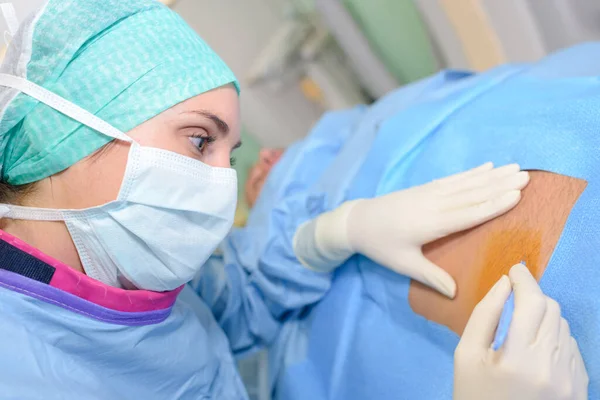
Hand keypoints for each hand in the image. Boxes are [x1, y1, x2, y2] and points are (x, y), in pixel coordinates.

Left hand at [346, 162, 528, 296]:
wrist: (357, 221)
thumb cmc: (380, 245)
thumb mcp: (403, 264)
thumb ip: (430, 276)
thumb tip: (455, 294)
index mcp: (431, 223)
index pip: (469, 213)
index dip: (493, 204)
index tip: (516, 194)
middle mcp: (434, 204)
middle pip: (473, 194)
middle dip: (500, 185)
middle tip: (527, 176)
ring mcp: (429, 193)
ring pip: (466, 183)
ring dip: (491, 175)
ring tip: (515, 167)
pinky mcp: (425, 188)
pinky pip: (452, 179)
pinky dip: (471, 172)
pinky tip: (486, 166)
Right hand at [454, 264, 588, 399]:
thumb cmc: (474, 396)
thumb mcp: (466, 356)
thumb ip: (484, 315)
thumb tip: (504, 283)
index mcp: (518, 360)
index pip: (532, 303)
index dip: (524, 280)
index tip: (515, 270)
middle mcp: (552, 368)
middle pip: (552, 310)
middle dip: (532, 297)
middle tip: (514, 299)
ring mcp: (571, 381)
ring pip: (564, 326)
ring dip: (544, 318)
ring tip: (522, 331)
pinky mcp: (580, 389)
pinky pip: (572, 347)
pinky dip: (554, 338)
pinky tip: (536, 350)